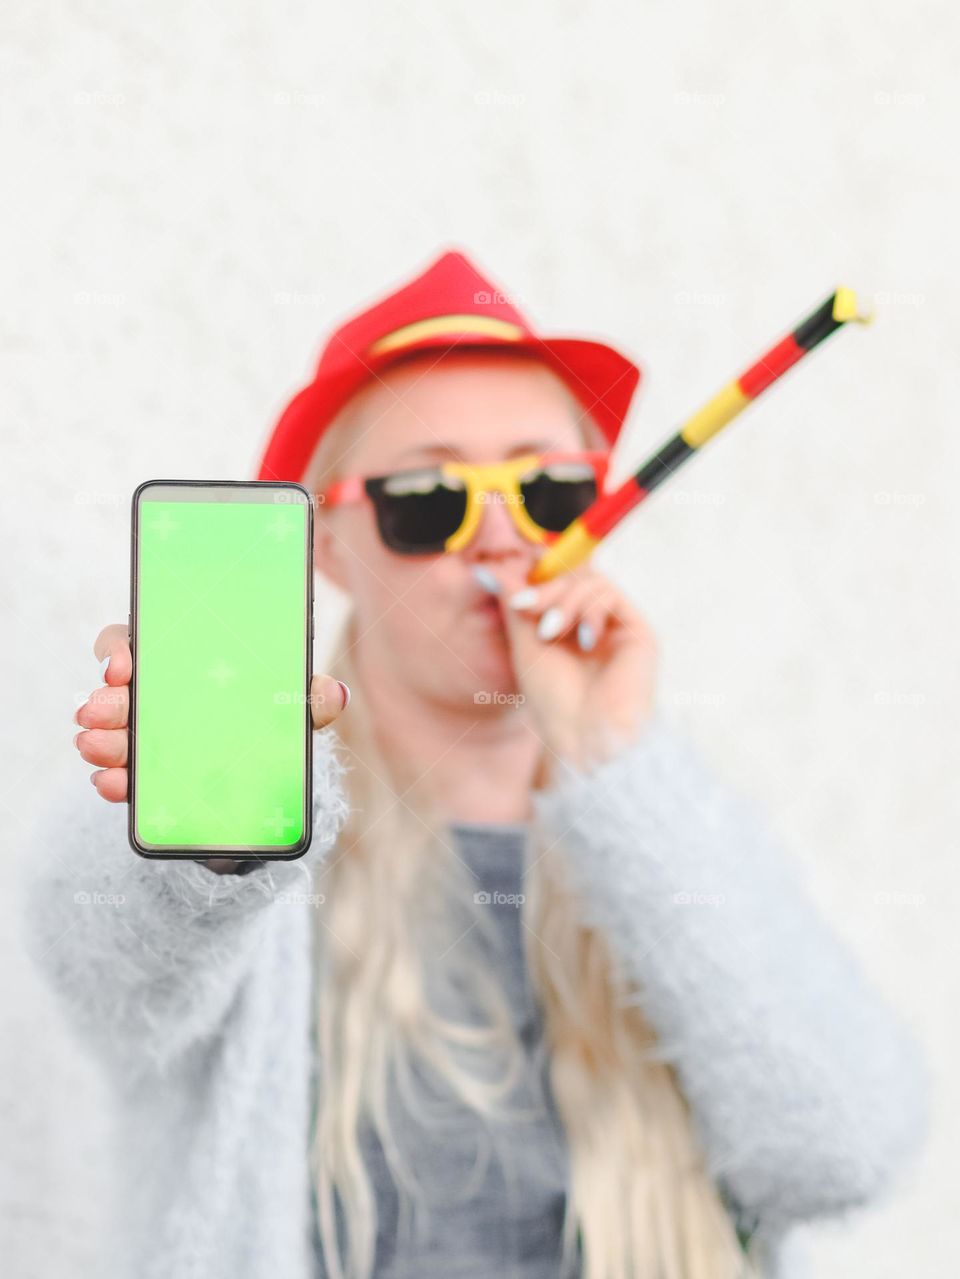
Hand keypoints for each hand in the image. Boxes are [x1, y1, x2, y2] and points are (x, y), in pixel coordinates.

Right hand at [73, 623, 350, 869]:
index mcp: (183, 663)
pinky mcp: (147, 773)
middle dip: (107, 702)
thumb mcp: (291, 711)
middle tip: (95, 714)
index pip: (140, 642)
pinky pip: (122, 771)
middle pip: (120, 689)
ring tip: (96, 751)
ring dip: (103, 740)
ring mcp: (148, 733)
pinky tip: (111, 784)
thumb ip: (309, 700)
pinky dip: (116, 779)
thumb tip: (336, 693)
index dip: (121, 649)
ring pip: (114, 730)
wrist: (264, 779)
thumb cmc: (270, 722)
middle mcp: (157, 693)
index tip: (122, 668)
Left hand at [471, 564, 657, 777]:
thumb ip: (514, 604)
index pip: (556, 582)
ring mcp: (618, 627)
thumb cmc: (554, 701)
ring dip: (565, 600)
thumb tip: (485, 569)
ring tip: (550, 631)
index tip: (515, 600)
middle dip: (546, 588)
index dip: (536, 581)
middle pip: (574, 575)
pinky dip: (590, 609)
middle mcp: (595, 623)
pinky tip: (584, 641)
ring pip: (592, 581)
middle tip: (525, 608)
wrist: (586, 739)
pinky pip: (611, 595)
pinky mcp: (639, 632)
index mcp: (570, 626)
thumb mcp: (525, 645)